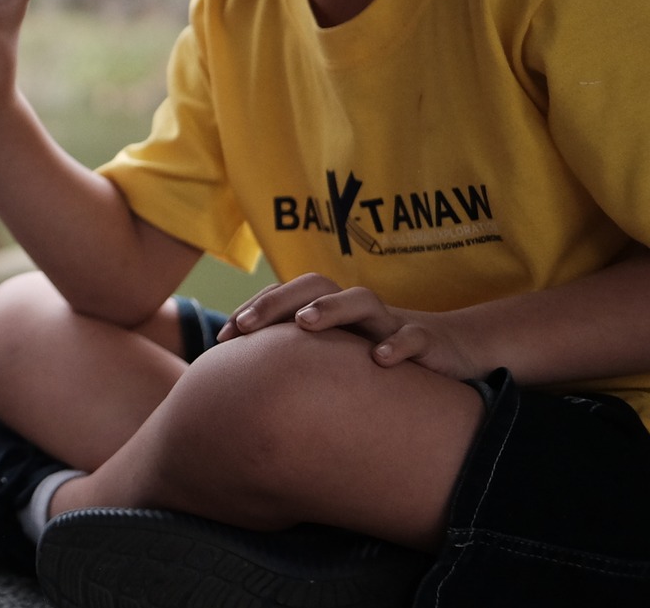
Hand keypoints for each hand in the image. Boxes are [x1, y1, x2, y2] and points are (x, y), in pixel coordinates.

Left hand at [217, 272, 488, 379]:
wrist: (456, 348)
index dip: (253, 311)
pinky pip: (413, 337)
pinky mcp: (428, 341)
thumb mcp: (341, 359)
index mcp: (334, 312)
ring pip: (362, 301)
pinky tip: (379, 360)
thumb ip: (304, 365)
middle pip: (315, 286)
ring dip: (331, 308)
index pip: (287, 297)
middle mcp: (357, 311)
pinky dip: (398, 344)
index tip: (221, 339)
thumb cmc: (382, 354)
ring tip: (304, 324)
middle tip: (244, 325)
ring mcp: (392, 322)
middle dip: (277, 302)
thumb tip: (249, 392)